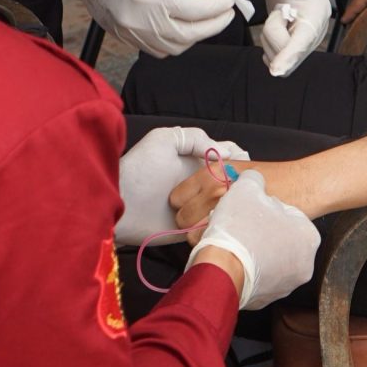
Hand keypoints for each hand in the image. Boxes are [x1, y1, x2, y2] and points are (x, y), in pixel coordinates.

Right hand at [45, 0, 250, 56]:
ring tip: (206, 19)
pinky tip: (184, 26)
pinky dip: (179, 42)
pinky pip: (162, 50)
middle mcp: (140, 21)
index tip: (230, 0)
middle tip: (226, 12)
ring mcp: (133, 35)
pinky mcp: (129, 41)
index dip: (218, 6)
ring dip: (198, 35)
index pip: (195, 10)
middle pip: (190, 34)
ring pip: (178, 47)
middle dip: (214, 25)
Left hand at [116, 127, 248, 245]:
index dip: (240, 159)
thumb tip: (225, 153)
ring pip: (228, 204)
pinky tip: (225, 216)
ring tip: (236, 201)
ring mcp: (198, 206)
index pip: (228, 157)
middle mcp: (201, 184)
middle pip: (233, 182)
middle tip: (243, 186)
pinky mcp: (194, 228)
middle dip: (241, 183)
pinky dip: (222, 221)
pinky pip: (215, 225)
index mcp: (196, 162)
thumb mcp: (163, 140)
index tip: (247, 164)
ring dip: (234, 202)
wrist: (119, 204)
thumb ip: (194, 137)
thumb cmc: (138, 169)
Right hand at [193, 172, 320, 307]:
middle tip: (241, 223)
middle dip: (260, 230)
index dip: (266, 208)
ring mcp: (286, 285)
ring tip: (233, 240)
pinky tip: (231, 258)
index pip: (289, 214)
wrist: (221, 268)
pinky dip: (245, 268)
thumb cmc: (240, 229)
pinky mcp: (265, 299)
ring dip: (252, 250)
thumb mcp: (247, 189)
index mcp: (308, 236)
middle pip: (279, 238)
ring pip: (268, 260)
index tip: (251, 208)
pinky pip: (256, 278)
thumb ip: (255, 181)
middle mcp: (304, 264)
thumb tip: (253, 181)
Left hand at [252, 0, 331, 76]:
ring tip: (278, 16)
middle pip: (287, 51)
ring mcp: (306, 42)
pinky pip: (277, 59)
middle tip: (278, 10)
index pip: (302, 41)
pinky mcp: (297, 46)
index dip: (288, 56)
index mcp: (316, 15)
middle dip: (273, 32)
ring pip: (279, 56)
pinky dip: (269, 46)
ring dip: (269, 38)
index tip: (276, 70)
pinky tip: (273, 29)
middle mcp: (315, 32)